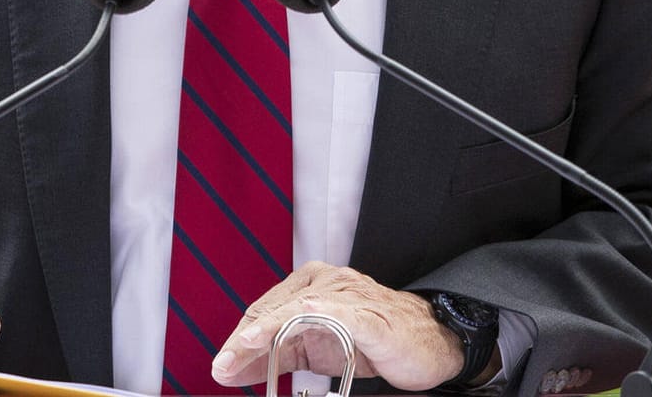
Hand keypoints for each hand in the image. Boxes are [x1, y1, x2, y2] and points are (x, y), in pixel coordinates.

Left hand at [210, 263, 479, 391]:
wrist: (429, 343)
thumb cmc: (374, 341)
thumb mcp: (317, 349)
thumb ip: (278, 355)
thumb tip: (235, 369)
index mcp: (311, 285)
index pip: (264, 311)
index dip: (240, 340)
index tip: (222, 365)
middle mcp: (325, 281)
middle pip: (273, 310)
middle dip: (244, 342)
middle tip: (222, 367)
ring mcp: (346, 294)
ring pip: (295, 309)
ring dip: (264, 332)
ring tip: (243, 350)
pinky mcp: (366, 314)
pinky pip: (334, 311)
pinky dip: (310, 315)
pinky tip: (290, 323)